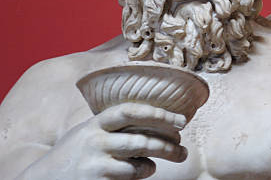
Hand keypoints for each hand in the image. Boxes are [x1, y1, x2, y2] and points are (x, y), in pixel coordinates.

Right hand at [18, 103, 186, 179]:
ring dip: (160, 158)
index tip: (181, 120)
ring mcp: (96, 163)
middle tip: (183, 147)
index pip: (130, 111)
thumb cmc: (74, 153)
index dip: (158, 113)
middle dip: (169, 144)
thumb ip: (113, 124)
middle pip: (142, 140)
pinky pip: (131, 177)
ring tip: (172, 156)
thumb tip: (156, 115)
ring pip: (140, 162)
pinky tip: (145, 170)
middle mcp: (95, 141)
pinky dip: (143, 172)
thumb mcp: (88, 131)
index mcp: (95, 123)